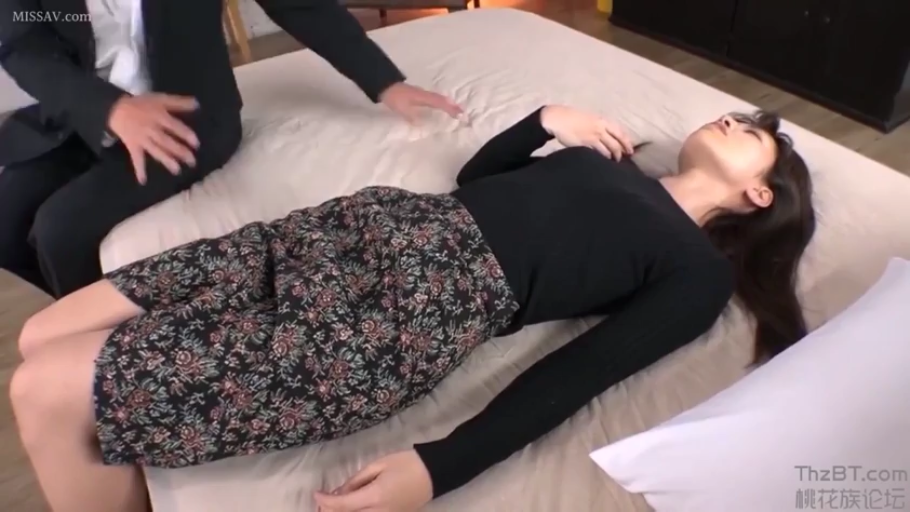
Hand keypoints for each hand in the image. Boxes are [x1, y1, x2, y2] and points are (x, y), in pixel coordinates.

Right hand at [107, 94, 200, 183]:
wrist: (116, 108)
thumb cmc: (142, 104)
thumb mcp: (161, 99)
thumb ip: (179, 102)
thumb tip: (197, 104)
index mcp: (159, 117)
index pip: (175, 127)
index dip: (186, 135)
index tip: (196, 144)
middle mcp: (152, 129)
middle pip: (167, 141)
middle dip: (180, 152)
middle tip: (192, 161)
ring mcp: (142, 139)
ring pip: (155, 150)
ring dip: (166, 160)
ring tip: (177, 170)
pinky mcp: (133, 146)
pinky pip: (136, 159)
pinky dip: (139, 169)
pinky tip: (143, 181)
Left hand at [314, 450, 432, 511]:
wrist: (434, 473)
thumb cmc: (407, 463)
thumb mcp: (379, 464)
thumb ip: (357, 480)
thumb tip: (340, 491)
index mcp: (375, 496)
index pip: (343, 504)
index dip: (326, 500)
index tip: (316, 493)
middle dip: (331, 510)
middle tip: (321, 501)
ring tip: (332, 505)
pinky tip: (350, 507)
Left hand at [379, 82, 462, 123]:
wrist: (384, 84)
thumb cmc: (394, 97)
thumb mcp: (402, 109)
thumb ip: (412, 116)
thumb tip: (422, 124)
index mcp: (424, 97)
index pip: (440, 103)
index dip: (451, 109)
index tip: (461, 114)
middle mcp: (425, 94)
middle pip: (442, 100)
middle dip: (453, 106)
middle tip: (463, 112)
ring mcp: (422, 94)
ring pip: (438, 98)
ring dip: (448, 103)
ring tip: (456, 109)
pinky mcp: (418, 94)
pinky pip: (433, 98)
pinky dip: (440, 102)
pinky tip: (440, 105)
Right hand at [540, 105, 634, 159]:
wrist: (557, 118)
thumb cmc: (571, 117)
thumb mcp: (589, 118)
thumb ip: (599, 125)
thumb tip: (606, 136)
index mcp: (602, 120)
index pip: (620, 132)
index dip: (627, 143)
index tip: (630, 150)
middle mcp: (600, 128)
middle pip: (616, 143)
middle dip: (621, 153)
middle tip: (622, 160)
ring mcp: (593, 137)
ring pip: (608, 150)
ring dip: (612, 158)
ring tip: (613, 163)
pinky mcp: (585, 145)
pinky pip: (597, 154)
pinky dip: (601, 159)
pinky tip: (602, 162)